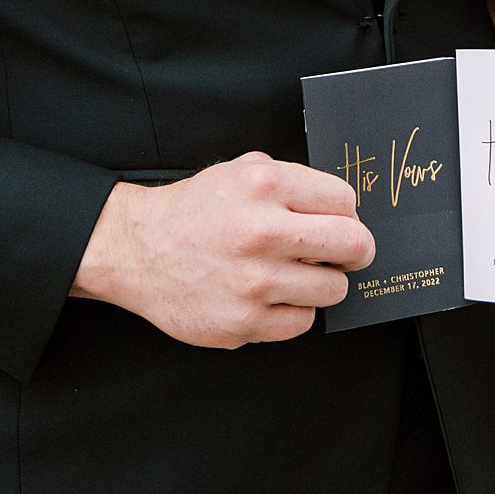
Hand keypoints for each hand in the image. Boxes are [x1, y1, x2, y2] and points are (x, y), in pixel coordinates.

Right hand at [72, 152, 374, 348]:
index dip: (347, 213)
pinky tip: (272, 296)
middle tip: (346, 253)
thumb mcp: (240, 170)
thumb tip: (343, 206)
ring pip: (334, 288)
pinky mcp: (243, 323)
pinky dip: (294, 311)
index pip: (345, 200)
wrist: (138, 250)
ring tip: (296, 274)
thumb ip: (291, 181)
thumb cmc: (195, 210)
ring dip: (322, 282)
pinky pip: (302, 322)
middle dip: (356, 249)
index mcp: (264, 185)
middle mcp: (261, 231)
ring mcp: (253, 282)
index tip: (340, 221)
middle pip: (354, 244)